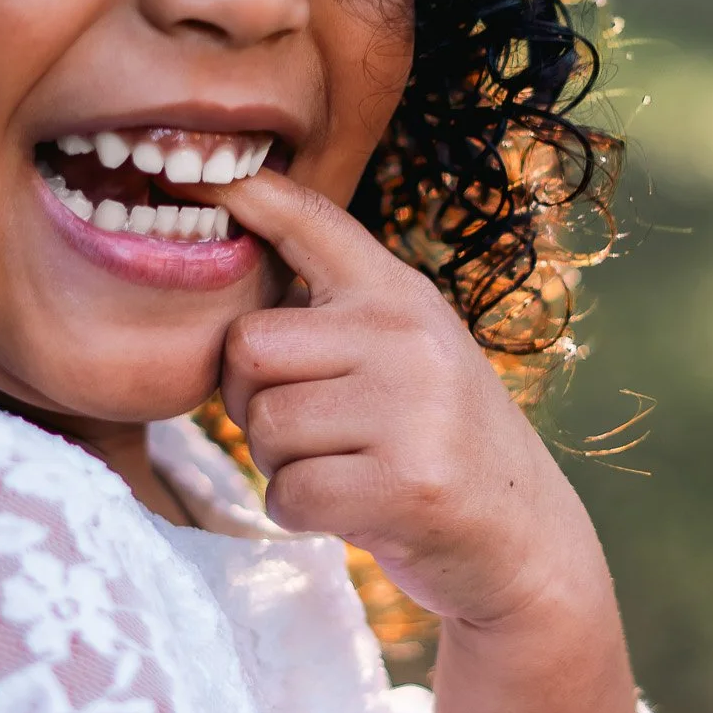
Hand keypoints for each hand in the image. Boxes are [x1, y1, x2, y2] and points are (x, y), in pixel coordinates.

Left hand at [217, 170, 606, 627]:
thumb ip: (332, 313)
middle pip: (246, 345)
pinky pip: (287, 492)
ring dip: (281, 463)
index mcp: (399, 293)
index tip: (191, 172)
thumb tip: (220, 262)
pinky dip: (300, 511)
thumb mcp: (400, 351)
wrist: (522, 540)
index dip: (245, 194)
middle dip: (250, 400)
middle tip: (308, 428)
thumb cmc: (431, 440)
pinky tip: (352, 507)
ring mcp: (414, 406)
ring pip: (264, 426)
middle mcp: (408, 333)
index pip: (310, 222)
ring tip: (344, 466)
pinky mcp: (407, 482)